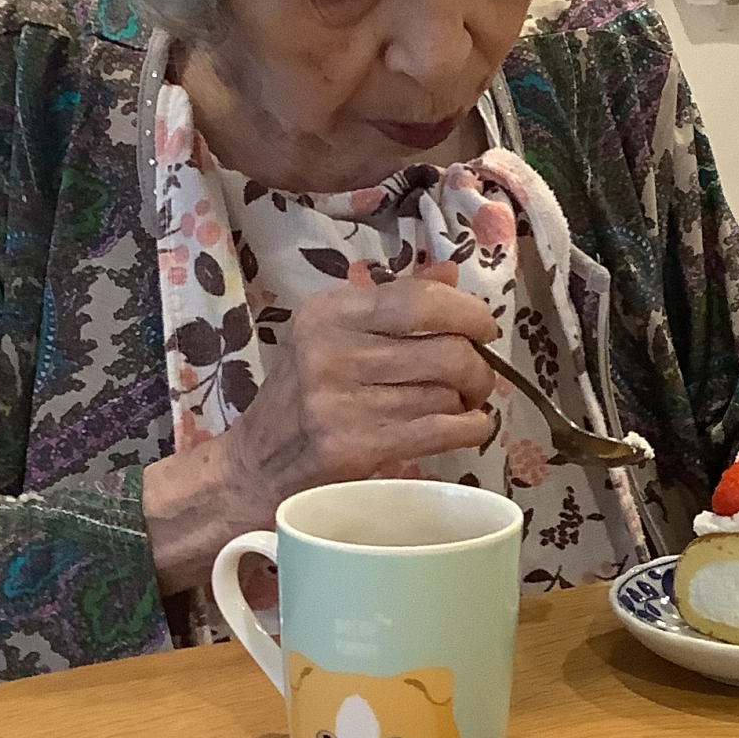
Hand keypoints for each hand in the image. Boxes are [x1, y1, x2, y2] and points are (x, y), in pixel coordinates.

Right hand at [143, 272, 498, 593]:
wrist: (256, 465)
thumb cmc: (303, 395)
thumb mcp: (331, 335)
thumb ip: (391, 304)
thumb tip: (451, 272)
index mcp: (328, 312)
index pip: (419, 300)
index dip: (467, 312)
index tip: (483, 329)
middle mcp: (331, 351)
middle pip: (446, 350)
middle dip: (477, 365)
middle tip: (475, 377)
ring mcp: (340, 402)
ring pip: (446, 393)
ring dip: (470, 400)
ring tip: (462, 404)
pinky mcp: (353, 447)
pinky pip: (440, 431)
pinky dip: (471, 428)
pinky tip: (471, 427)